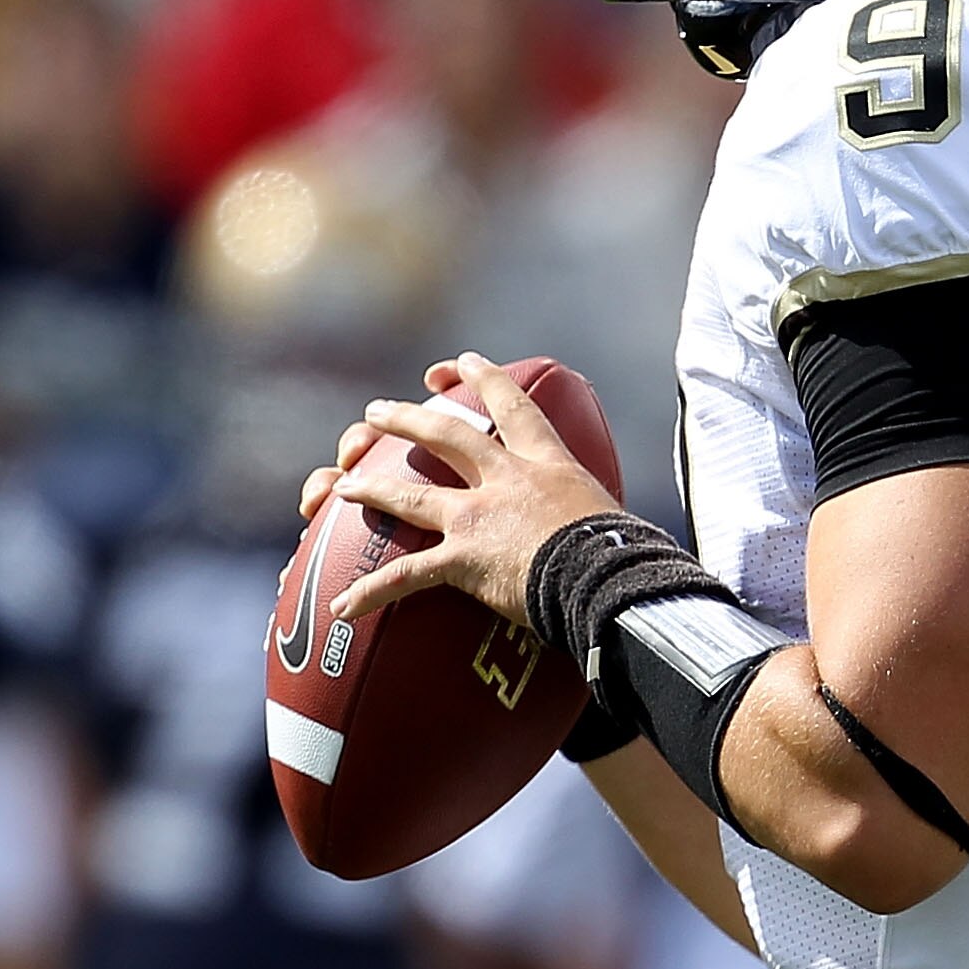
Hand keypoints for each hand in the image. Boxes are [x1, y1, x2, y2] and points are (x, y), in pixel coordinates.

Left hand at [310, 353, 619, 626]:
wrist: (607, 578)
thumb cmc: (625, 555)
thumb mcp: (617, 517)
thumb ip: (600, 516)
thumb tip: (621, 537)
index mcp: (548, 464)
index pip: (514, 408)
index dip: (487, 380)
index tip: (464, 362)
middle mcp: (507, 480)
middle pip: (448, 436)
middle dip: (409, 419)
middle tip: (379, 410)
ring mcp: (479, 516)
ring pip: (413, 495)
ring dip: (373, 488)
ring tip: (342, 484)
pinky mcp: (464, 558)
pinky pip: (407, 576)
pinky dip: (372, 593)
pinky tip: (344, 606)